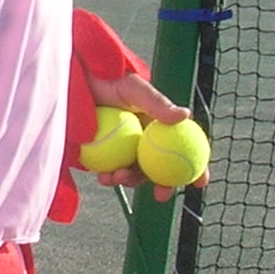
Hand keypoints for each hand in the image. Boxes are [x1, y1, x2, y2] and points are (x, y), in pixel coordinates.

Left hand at [89, 72, 209, 201]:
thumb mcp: (134, 88)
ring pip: (134, 172)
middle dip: (163, 185)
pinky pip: (110, 170)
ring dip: (130, 181)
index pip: (182, 148)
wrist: (74, 79)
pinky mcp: (101, 154)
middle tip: (161, 195)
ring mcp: (122, 148)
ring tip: (117, 176)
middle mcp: (143, 139)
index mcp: (157, 125)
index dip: (195, 167)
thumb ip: (157, 103)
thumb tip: (185, 115)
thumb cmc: (107, 78)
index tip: (201, 183)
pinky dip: (109, 177)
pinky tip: (103, 176)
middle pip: (159, 167)